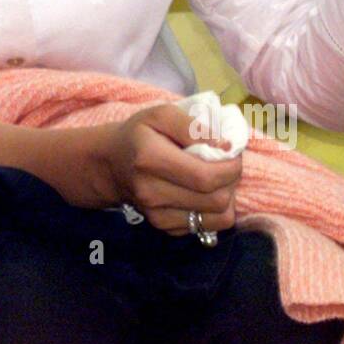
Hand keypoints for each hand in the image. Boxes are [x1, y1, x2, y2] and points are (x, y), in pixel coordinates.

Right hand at [103, 102, 240, 235]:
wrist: (112, 164)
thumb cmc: (140, 134)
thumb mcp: (161, 115)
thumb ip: (193, 126)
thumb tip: (225, 146)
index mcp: (150, 160)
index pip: (206, 177)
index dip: (231, 166)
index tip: (231, 151)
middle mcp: (152, 193)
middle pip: (217, 200)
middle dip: (232, 180)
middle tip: (226, 163)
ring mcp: (158, 216)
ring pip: (219, 218)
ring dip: (227, 196)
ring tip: (216, 178)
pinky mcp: (165, 228)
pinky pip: (208, 226)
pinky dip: (214, 210)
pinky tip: (202, 192)